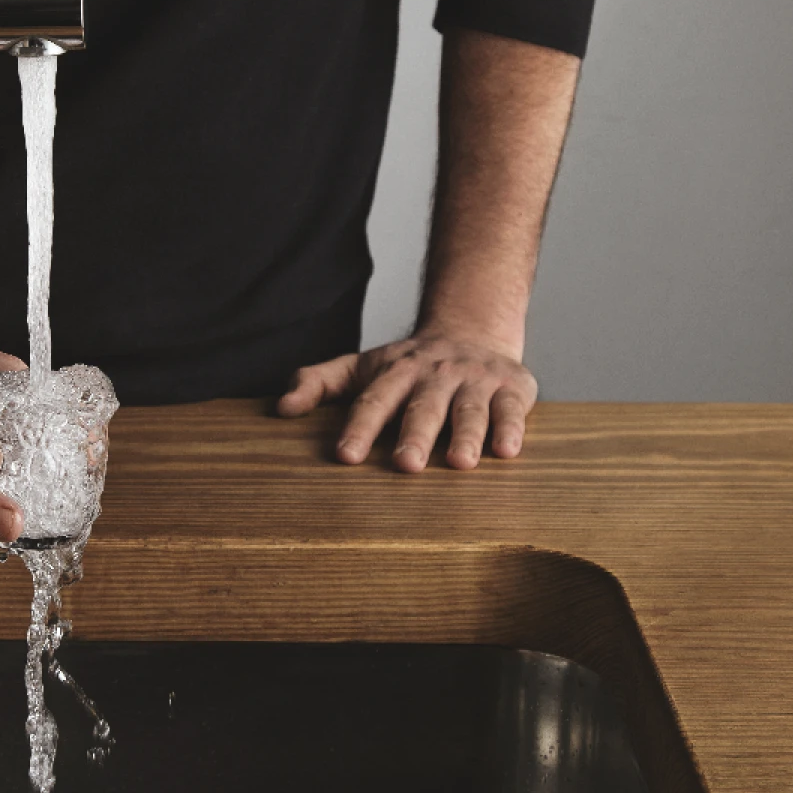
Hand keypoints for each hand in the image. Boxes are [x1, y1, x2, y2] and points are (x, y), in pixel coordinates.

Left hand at [276, 329, 537, 471]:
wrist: (473, 328)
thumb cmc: (409, 364)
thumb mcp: (362, 367)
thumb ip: (320, 382)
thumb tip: (281, 408)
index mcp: (396, 373)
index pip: (374, 402)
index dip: (360, 427)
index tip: (346, 455)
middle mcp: (435, 376)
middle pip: (423, 408)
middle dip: (415, 435)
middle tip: (405, 464)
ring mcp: (474, 381)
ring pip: (469, 410)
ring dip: (465, 436)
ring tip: (459, 463)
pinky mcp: (511, 388)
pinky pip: (511, 409)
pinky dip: (510, 428)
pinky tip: (507, 450)